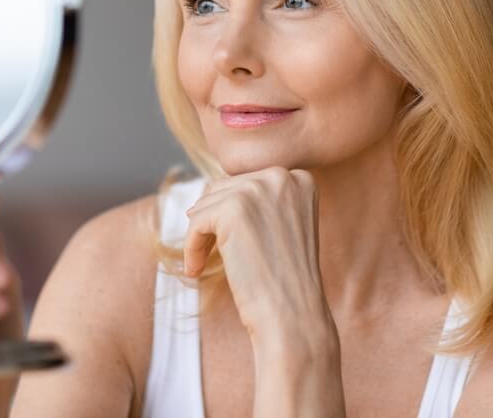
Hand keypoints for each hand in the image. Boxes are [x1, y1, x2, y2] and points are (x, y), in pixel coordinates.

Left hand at [183, 167, 333, 343]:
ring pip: (207, 204)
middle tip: (210, 253)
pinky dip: (191, 247)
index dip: (231, 213)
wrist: (294, 316)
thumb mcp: (285, 228)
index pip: (248, 183)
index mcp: (300, 179)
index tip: (230, 242)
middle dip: (212, 221)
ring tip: (202, 264)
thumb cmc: (287, 281)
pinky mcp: (233, 209)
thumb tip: (213, 191)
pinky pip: (195, 222)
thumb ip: (262, 203)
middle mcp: (282, 177)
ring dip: (200, 235)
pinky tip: (196, 269)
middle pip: (224, 188)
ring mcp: (257, 190)